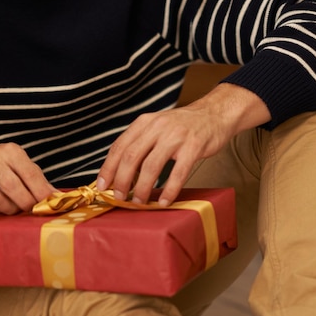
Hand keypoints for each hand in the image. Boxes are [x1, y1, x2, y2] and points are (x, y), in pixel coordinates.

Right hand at [0, 142, 55, 214]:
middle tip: (33, 209)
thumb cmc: (3, 164)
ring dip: (11, 209)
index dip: (41, 192)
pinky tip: (1, 205)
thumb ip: (37, 180)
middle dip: (26, 203)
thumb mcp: (21, 164)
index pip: (30, 174)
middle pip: (12, 187)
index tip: (50, 203)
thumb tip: (56, 197)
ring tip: (16, 207)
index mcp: (10, 151)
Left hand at [97, 83, 270, 206]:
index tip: (102, 185)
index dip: (108, 167)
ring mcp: (176, 136)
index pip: (119, 146)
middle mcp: (157, 126)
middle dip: (122, 180)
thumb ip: (140, 143)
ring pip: (151, 166)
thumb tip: (119, 171)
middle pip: (131, 156)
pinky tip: (164, 201)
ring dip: (142, 188)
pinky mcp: (194, 146)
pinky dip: (169, 190)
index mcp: (144, 122)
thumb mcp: (156, 126)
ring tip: (140, 202)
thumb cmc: (182, 126)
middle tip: (120, 197)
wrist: (213, 114)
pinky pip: (178, 172)